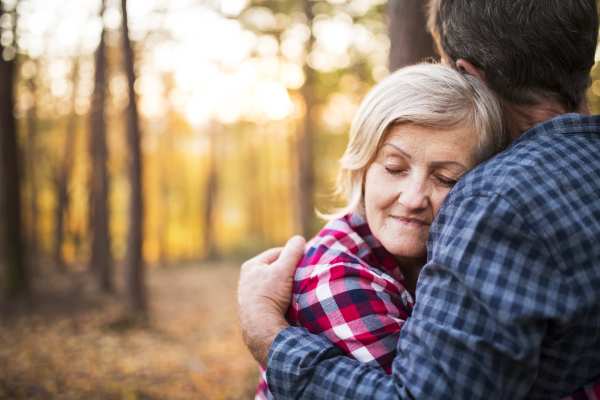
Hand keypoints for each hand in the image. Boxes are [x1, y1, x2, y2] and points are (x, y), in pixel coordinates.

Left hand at [237, 235, 305, 365]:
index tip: (305, 259)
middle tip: (303, 274)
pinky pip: (272, 298)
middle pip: (275, 270)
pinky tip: (290, 303)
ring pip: (274, 285)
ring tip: (298, 289)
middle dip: (289, 271)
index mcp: (251, 266)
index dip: (292, 254)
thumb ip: (292, 252)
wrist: (260, 327)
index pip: (276, 253)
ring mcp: (250, 297)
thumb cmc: (270, 294)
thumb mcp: (283, 269)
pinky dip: (282, 298)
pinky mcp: (255, 311)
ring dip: (286, 286)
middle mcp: (247, 280)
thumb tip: (299, 239)